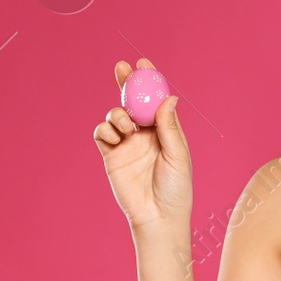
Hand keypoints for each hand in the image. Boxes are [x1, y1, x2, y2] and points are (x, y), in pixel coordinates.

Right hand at [93, 58, 192, 231]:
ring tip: (127, 127)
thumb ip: (169, 127)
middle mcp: (144, 134)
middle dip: (125, 82)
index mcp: (163, 130)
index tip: (144, 64)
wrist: (157, 217)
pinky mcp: (111, 156)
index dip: (149, 81)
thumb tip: (168, 97)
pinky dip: (105, 129)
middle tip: (122, 67)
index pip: (154, 99)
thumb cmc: (176, 189)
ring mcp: (126, 144)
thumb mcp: (178, 155)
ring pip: (115, 115)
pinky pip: (102, 134)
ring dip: (118, 113)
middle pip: (132, 101)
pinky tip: (116, 136)